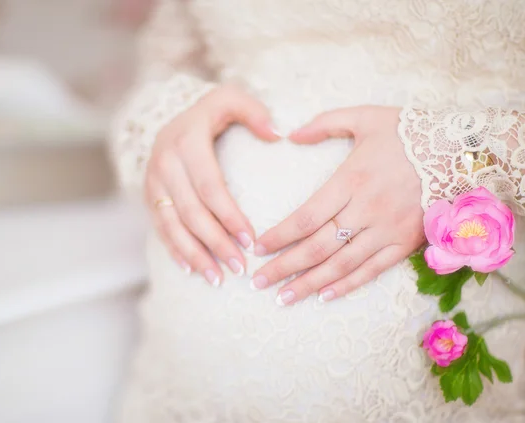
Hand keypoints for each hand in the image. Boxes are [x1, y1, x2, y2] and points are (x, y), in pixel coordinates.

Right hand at [145, 85, 279, 285]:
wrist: (170, 118)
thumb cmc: (209, 113)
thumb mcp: (230, 99)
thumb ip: (253, 111)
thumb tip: (277, 134)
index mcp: (186, 141)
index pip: (209, 186)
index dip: (229, 215)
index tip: (251, 240)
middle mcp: (164, 162)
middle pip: (191, 212)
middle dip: (215, 243)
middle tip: (240, 267)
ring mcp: (153, 181)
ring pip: (173, 225)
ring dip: (195, 254)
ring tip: (217, 279)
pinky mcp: (149, 196)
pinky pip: (160, 228)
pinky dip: (175, 250)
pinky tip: (192, 269)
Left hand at [250, 106, 425, 304]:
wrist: (462, 152)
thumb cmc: (409, 133)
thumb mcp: (365, 117)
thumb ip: (325, 124)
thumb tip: (292, 134)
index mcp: (352, 180)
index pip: (306, 217)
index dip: (279, 236)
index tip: (258, 248)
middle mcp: (366, 210)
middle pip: (317, 246)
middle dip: (284, 266)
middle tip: (258, 281)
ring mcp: (387, 230)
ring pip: (341, 264)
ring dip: (309, 283)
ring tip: (283, 298)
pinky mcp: (406, 243)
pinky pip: (372, 270)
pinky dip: (348, 285)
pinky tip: (324, 296)